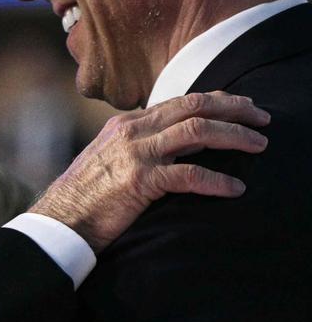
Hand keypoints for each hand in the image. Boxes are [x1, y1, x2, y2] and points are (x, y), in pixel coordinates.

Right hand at [30, 91, 269, 252]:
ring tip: (259, 144)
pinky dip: (217, 181)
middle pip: (194, 107)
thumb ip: (138, 148)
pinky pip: (190, 175)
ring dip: (234, 136)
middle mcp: (132, 131)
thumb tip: (174, 149)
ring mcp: (135, 154)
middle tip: (262, 117)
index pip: (179, 101)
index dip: (216, 100)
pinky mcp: (139, 181)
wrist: (59, 221)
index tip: (242, 105)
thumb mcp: (110, 160)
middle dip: (234, 109)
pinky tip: (235, 188)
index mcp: (126, 124)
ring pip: (197, 132)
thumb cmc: (85, 198)